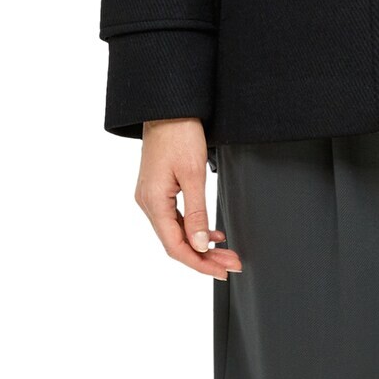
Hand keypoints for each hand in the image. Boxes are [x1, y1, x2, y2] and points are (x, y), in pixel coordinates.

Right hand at [134, 117, 242, 278]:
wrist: (169, 108)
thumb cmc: (180, 134)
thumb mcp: (194, 174)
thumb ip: (197, 212)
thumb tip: (200, 244)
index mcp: (153, 202)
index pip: (175, 247)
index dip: (199, 263)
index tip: (222, 270)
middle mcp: (148, 203)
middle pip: (176, 243)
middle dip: (204, 257)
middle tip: (231, 263)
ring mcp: (151, 197)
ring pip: (176, 232)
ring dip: (200, 244)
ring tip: (226, 252)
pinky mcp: (158, 190)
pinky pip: (175, 218)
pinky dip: (194, 228)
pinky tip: (211, 232)